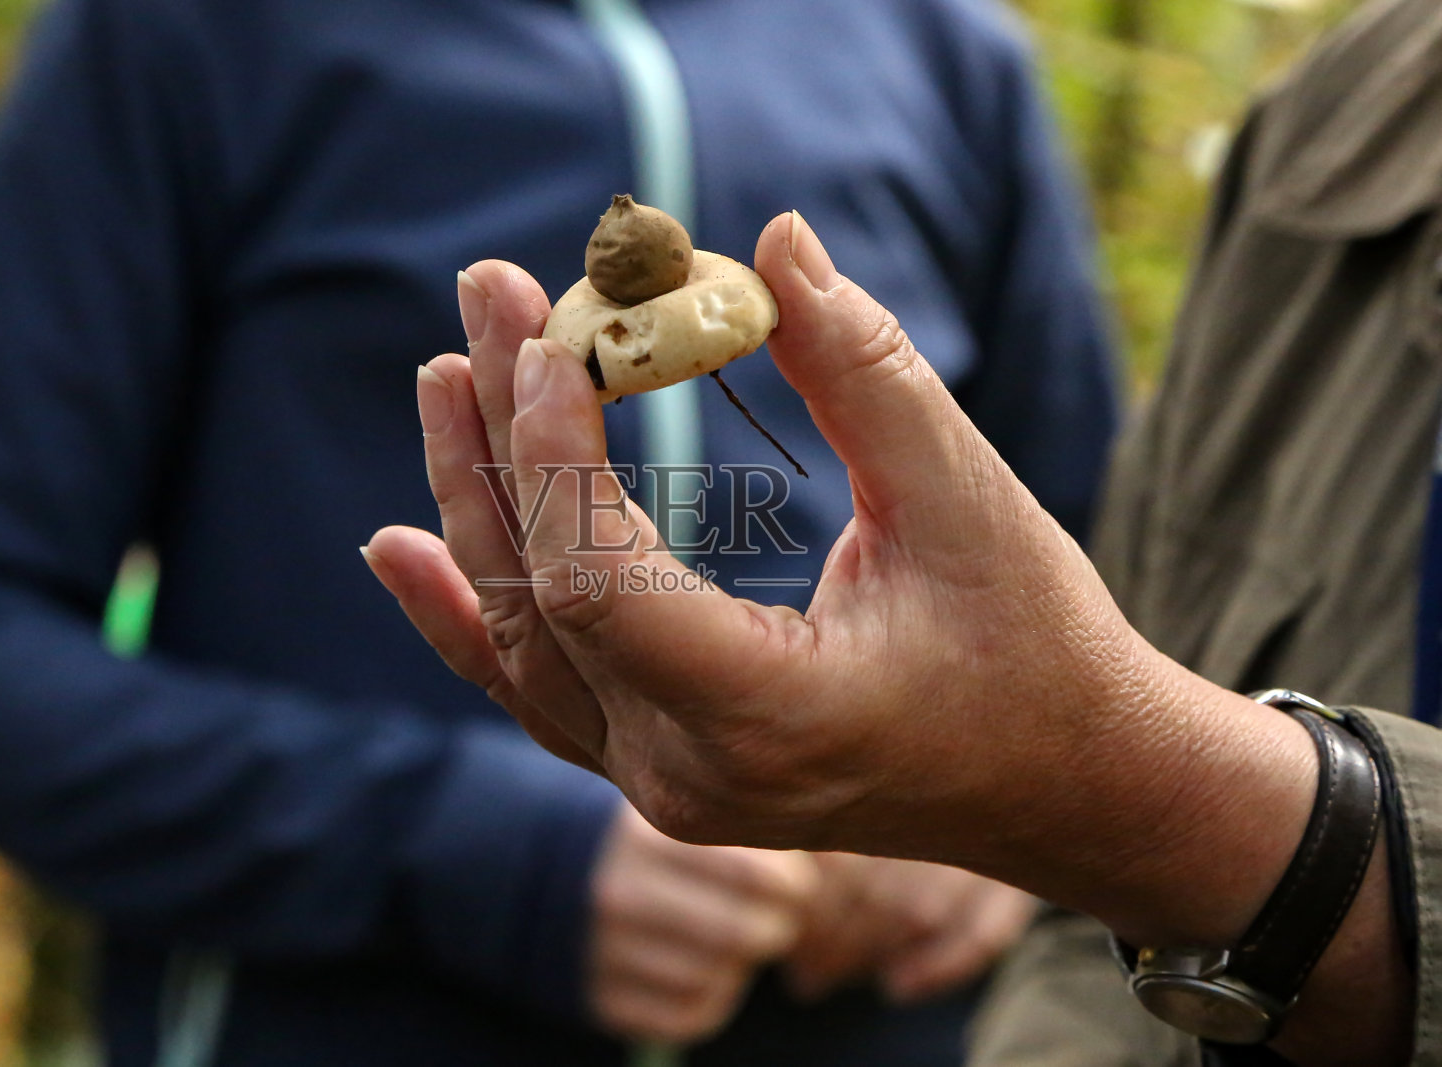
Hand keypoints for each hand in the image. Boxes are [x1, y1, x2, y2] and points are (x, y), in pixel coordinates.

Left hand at [365, 212, 1394, 1065]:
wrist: (1061, 785)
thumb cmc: (1034, 646)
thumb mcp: (965, 500)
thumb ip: (866, 372)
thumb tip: (778, 241)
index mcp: (765, 716)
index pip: (594, 578)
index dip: (554, 444)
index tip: (557, 329)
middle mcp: (686, 775)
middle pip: (538, 592)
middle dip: (500, 433)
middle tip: (487, 293)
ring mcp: (661, 789)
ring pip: (520, 640)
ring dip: (475, 503)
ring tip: (442, 380)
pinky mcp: (661, 770)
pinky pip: (536, 690)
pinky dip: (465, 613)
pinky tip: (402, 543)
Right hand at [587, 804, 817, 1044]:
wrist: (540, 878)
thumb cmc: (643, 841)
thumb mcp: (674, 811)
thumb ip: (738, 828)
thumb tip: (817, 863)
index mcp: (643, 836)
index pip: (753, 874)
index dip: (793, 888)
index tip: (795, 886)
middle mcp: (617, 893)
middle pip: (741, 932)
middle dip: (776, 929)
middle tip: (776, 918)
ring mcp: (605, 952)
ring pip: (717, 977)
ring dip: (741, 964)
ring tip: (731, 938)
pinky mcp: (603, 1000)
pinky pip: (689, 1015)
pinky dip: (712, 998)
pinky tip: (706, 968)